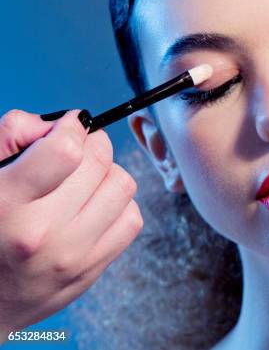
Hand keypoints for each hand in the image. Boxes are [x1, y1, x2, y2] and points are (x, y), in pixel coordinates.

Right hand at [0, 109, 142, 342]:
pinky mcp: (93, 268)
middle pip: (100, 162)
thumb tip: (62, 123)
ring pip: (123, 186)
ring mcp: (74, 254)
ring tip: (85, 179)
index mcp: (7, 203)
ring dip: (108, 173)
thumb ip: (14, 136)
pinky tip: (94, 206)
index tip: (67, 127)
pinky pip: (132, 218)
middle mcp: (44, 232)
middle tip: (76, 150)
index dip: (72, 128)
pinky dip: (119, 204)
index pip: (66, 151)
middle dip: (91, 144)